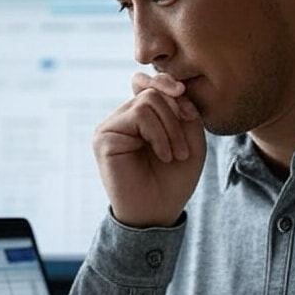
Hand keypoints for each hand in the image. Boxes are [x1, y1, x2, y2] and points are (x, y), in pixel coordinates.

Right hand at [94, 72, 205, 227]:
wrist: (159, 211)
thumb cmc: (174, 178)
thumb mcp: (190, 138)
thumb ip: (184, 109)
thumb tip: (172, 87)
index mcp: (140, 116)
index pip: (148, 83)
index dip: (169, 85)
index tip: (190, 112)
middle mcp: (122, 118)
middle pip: (153, 91)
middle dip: (176, 116)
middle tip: (184, 150)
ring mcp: (111, 126)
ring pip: (147, 101)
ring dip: (170, 129)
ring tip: (174, 155)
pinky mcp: (103, 137)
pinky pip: (138, 116)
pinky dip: (158, 135)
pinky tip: (163, 156)